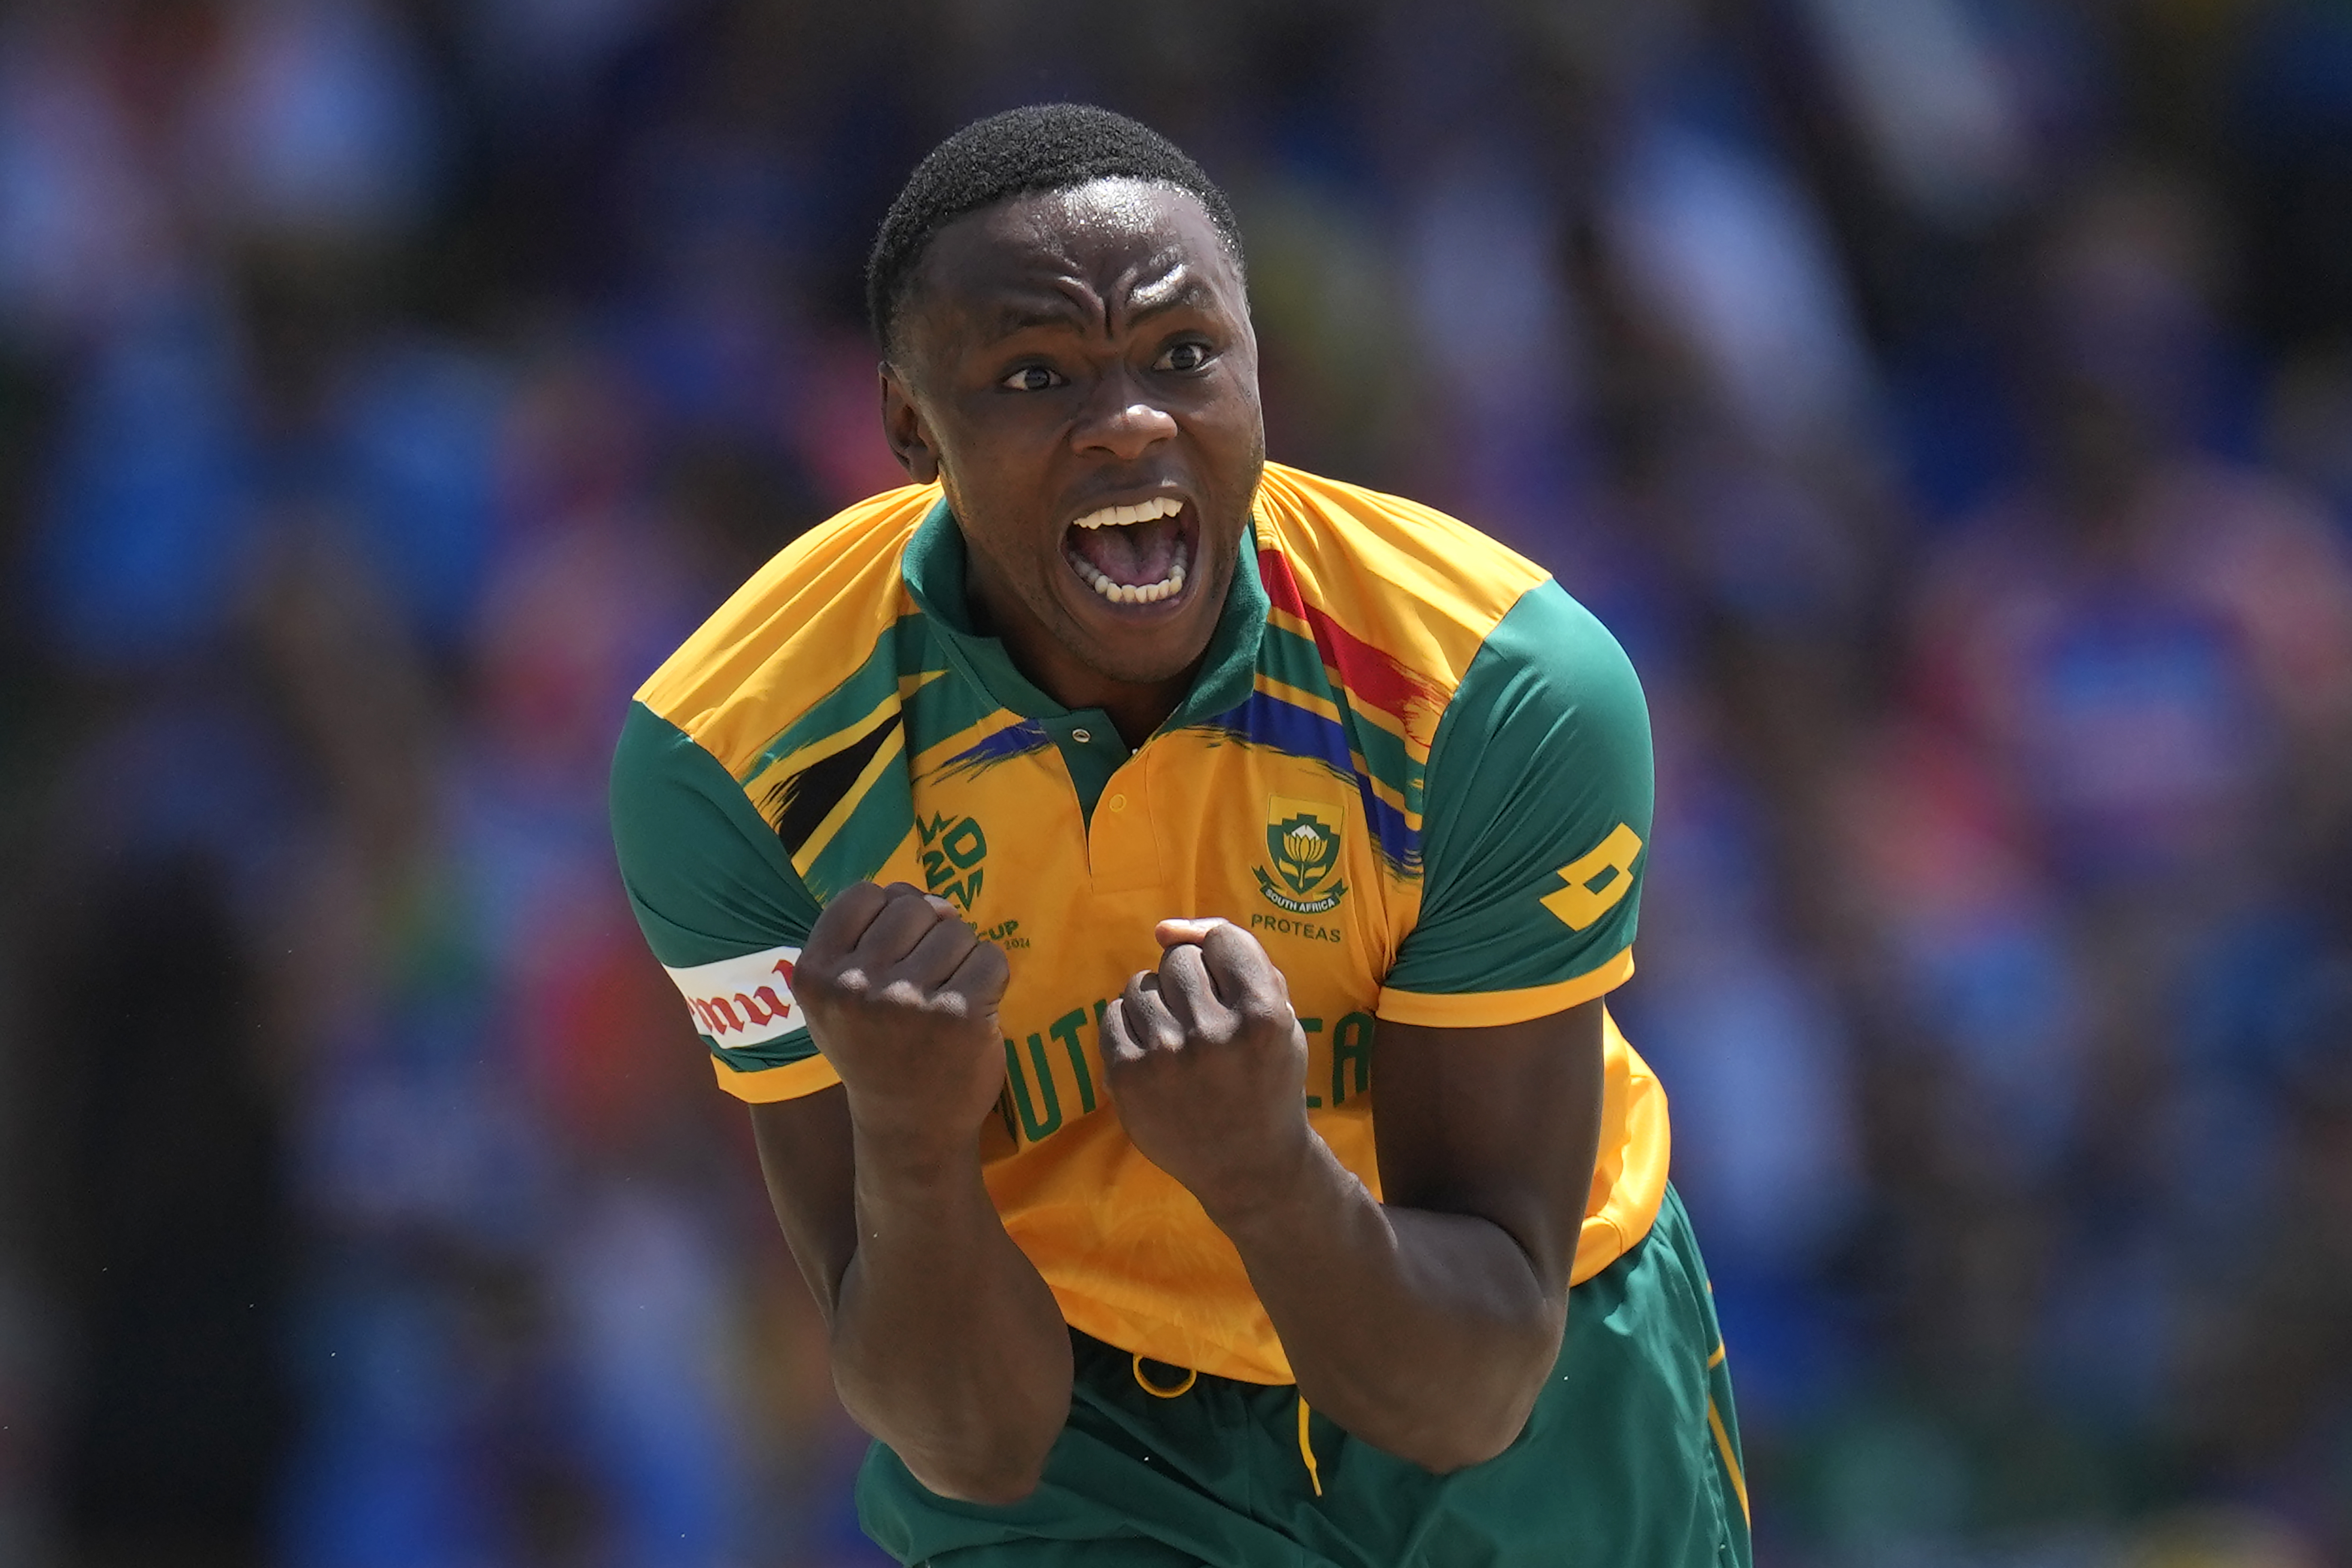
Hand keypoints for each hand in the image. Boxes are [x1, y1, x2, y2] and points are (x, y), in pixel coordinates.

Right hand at [794, 882, 1010, 1151]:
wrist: (910, 1129)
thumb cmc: (876, 1052)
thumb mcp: (839, 997)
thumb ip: (865, 937)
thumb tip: (928, 899)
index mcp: (815, 975)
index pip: (863, 894)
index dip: (889, 913)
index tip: (893, 951)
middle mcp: (855, 985)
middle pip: (913, 906)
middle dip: (929, 933)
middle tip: (925, 980)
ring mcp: (908, 1001)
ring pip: (956, 930)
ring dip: (961, 958)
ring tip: (945, 998)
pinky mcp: (960, 1015)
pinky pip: (990, 957)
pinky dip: (990, 977)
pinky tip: (972, 1010)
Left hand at [1099, 918, 1313, 1216]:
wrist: (1251, 1167)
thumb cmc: (1267, 1080)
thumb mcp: (1281, 1015)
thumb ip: (1240, 956)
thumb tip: (1164, 929)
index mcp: (1263, 1014)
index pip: (1221, 940)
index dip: (1219, 958)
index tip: (1223, 986)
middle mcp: (1213, 1033)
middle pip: (1177, 960)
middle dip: (1188, 983)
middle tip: (1202, 1021)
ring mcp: (1166, 1057)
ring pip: (1140, 985)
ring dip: (1156, 1004)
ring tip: (1177, 1041)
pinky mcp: (1128, 1078)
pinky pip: (1112, 1016)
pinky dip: (1130, 1028)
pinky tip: (1153, 1055)